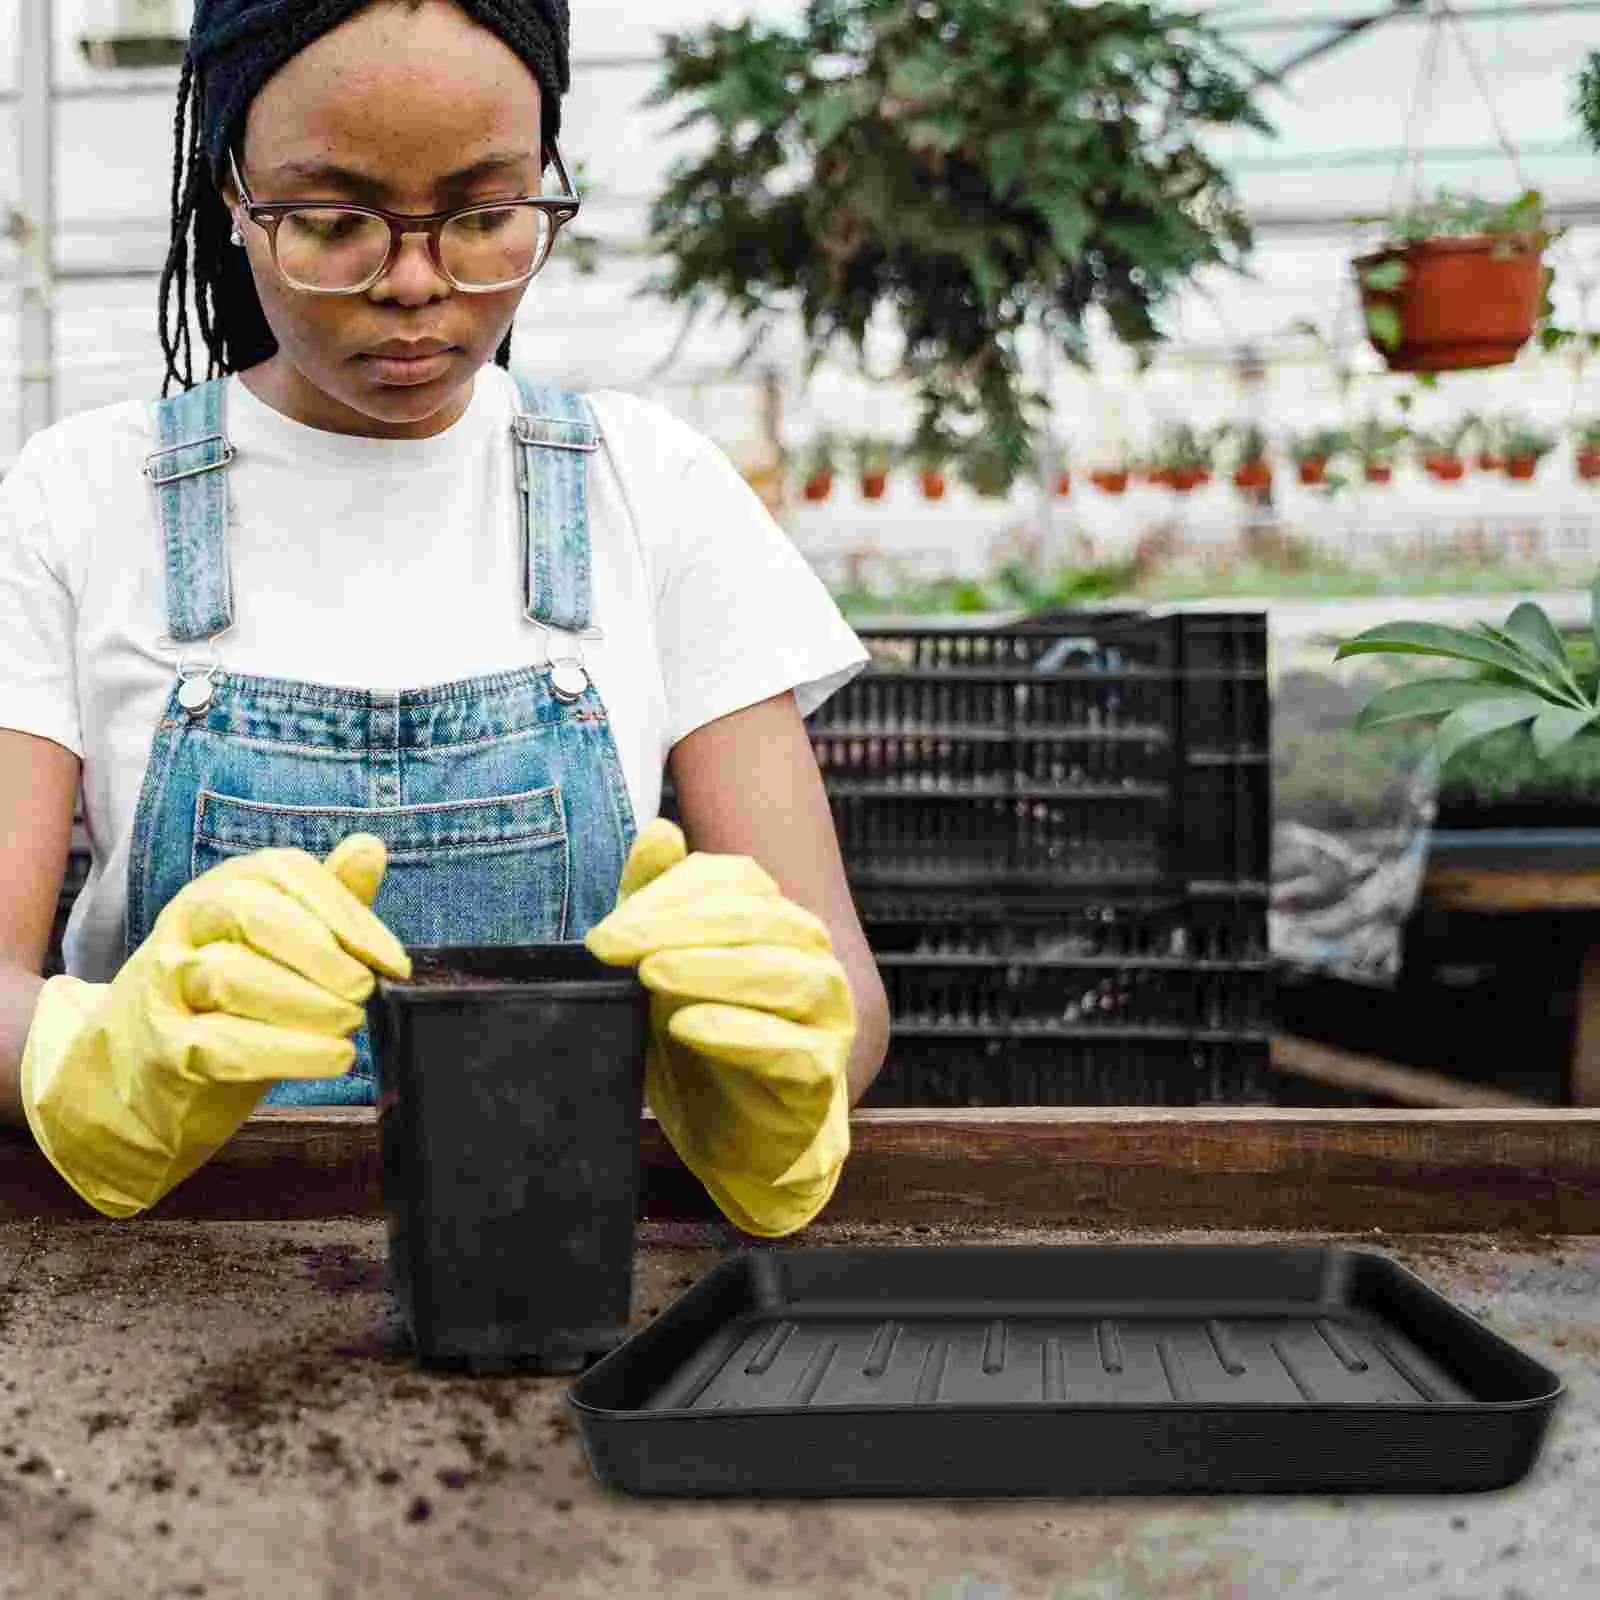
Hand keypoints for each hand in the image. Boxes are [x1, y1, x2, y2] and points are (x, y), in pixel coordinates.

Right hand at [21, 835, 409, 1217]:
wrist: (141, 1072)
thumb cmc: (231, 998)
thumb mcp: (279, 943)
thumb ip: (326, 901)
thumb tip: (370, 847)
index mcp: (224, 888)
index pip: (286, 873)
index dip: (347, 915)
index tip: (392, 961)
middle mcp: (188, 925)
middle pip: (252, 915)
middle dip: (321, 953)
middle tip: (363, 990)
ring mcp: (167, 985)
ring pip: (232, 977)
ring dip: (307, 1004)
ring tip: (349, 1025)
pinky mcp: (164, 1048)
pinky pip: (223, 1043)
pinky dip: (289, 1052)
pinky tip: (333, 1057)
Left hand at [584, 818, 853, 1237]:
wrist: (737, 1143)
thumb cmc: (702, 1047)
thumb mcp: (664, 970)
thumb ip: (659, 903)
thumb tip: (660, 830)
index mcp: (777, 920)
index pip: (734, 882)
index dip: (670, 894)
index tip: (607, 930)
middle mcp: (812, 958)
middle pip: (760, 921)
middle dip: (681, 925)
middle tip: (614, 944)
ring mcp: (826, 1017)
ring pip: (786, 976)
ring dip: (713, 969)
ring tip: (653, 974)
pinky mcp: (821, 1077)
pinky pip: (791, 1049)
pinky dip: (739, 1032)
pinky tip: (689, 1025)